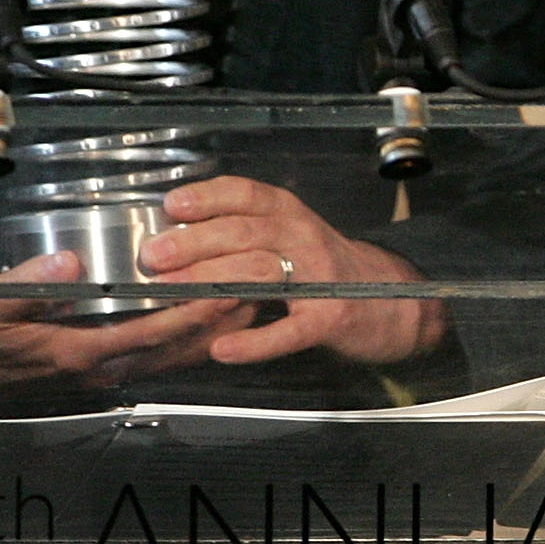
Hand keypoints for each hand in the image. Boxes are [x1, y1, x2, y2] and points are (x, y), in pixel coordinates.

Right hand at [0, 252, 249, 404]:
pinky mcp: (88, 367)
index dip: (190, 311)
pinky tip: (200, 329)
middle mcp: (93, 367)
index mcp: (75, 350)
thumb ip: (30, 284)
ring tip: (245, 306)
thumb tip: (73, 265)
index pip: (148, 330)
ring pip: (164, 356)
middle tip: (256, 291)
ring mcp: (92, 371)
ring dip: (206, 333)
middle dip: (215, 321)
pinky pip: (147, 357)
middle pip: (169, 347)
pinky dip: (180, 343)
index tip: (227, 287)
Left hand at [141, 176, 446, 366]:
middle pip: (243, 232)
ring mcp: (318, 277)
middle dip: (193, 243)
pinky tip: (223, 349)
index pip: (246, 194)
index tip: (172, 205)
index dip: (208, 197)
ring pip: (259, 272)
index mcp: (289, 213)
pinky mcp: (328, 318)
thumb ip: (243, 233)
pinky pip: (288, 330)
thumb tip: (175, 237)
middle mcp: (303, 237)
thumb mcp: (288, 237)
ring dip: (211, 281)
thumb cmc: (324, 268)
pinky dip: (254, 342)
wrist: (391, 300)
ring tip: (173, 293)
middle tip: (154, 256)